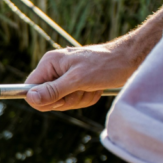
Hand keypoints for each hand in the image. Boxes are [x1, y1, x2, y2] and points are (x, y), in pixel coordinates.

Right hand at [25, 4, 162, 110]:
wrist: (131, 60)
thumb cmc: (106, 65)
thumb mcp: (78, 79)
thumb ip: (53, 90)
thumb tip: (31, 98)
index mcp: (49, 63)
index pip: (30, 88)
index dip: (43, 99)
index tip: (62, 97)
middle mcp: (55, 70)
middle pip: (48, 98)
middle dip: (68, 99)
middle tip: (83, 88)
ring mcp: (66, 78)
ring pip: (63, 102)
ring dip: (81, 98)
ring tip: (93, 86)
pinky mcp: (77, 84)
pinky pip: (75, 101)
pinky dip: (88, 98)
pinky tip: (96, 88)